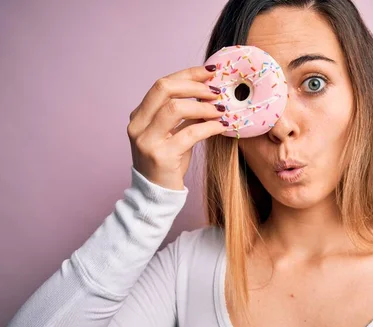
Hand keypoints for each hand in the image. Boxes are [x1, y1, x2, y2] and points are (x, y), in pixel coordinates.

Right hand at [127, 65, 227, 190]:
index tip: (210, 72)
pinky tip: (221, 126)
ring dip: (203, 106)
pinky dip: (210, 127)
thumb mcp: (173, 134)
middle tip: (217, 91)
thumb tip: (211, 94)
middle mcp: (138, 124)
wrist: (155, 195)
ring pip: (175, 108)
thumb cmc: (167, 163)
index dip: (188, 74)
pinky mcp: (161, 156)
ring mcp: (147, 140)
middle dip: (195, 86)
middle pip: (164, 88)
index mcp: (139, 115)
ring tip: (221, 110)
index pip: (162, 84)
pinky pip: (190, 133)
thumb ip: (185, 115)